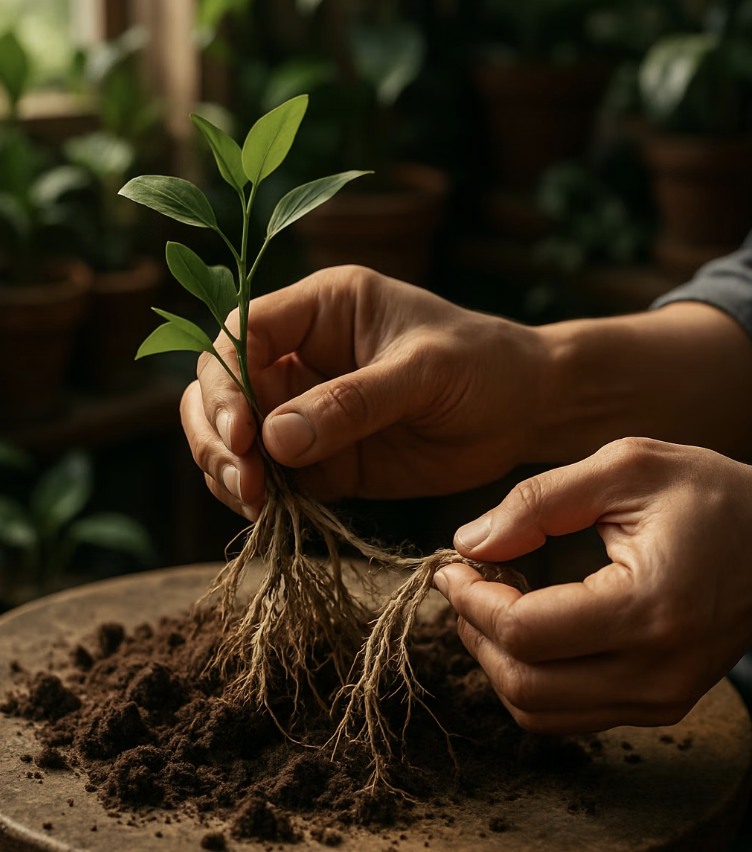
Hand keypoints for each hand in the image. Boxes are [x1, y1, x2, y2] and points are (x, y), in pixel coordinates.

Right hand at [180, 265, 545, 517]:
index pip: (241, 333)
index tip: (242, 432)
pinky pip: (273, 477)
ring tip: (255, 502)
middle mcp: (302, 356)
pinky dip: (260, 497)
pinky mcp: (324, 458)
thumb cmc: (484, 365)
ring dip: (228, 470)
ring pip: (235, 437)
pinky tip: (270, 515)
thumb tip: (273, 439)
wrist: (526, 410)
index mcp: (321, 309)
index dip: (224, 381)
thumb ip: (352, 401)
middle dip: (216, 433)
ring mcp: (308, 410)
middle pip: (220, 388)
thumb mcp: (424, 372)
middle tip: (243, 479)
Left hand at [435, 437, 751, 733]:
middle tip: (466, 582)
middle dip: (474, 631)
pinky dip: (528, 676)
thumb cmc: (709, 495)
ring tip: (491, 602)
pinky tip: (527, 626)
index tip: (452, 565)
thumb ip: (538, 502)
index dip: (472, 599)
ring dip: (495, 659)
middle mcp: (657, 671)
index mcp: (649, 608)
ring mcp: (661, 697)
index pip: (525, 632)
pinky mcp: (658, 703)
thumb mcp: (625, 468)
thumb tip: (470, 543)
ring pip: (538, 710)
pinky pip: (566, 714)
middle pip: (523, 683)